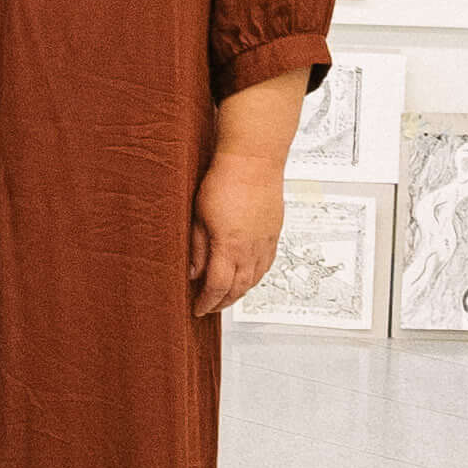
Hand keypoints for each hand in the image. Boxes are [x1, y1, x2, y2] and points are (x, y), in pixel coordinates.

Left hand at [190, 153, 286, 315]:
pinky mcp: (274, 234)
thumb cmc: (226, 180)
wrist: (254, 160)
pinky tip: (247, 276)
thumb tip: (193, 272)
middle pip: (238, 288)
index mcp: (230, 247)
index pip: (218, 287)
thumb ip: (197, 248)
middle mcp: (251, 249)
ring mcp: (265, 242)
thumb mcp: (198, 216)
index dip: (207, 302)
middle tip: (209, 306)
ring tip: (225, 295)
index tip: (198, 308)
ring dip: (239, 292)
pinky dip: (255, 277)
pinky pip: (266, 265)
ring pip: (254, 280)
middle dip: (222, 302)